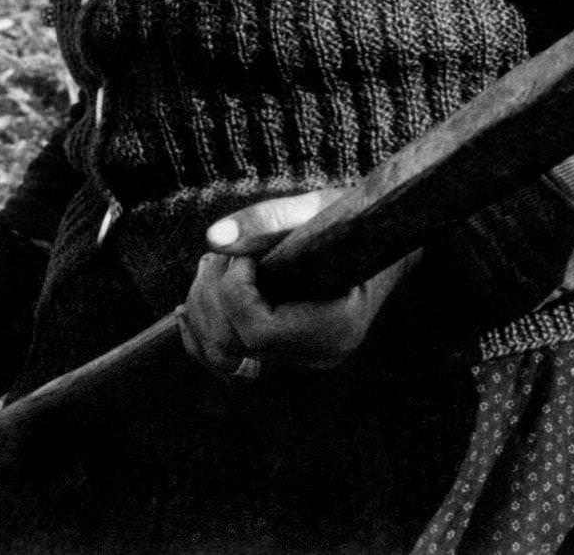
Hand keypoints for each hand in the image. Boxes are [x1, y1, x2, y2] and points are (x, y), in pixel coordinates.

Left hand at [178, 190, 419, 378]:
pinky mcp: (284, 354)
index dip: (235, 289)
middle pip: (233, 345)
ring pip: (222, 357)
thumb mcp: (317, 211)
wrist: (385, 241)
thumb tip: (213, 238)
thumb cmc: (358, 220)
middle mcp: (318, 355)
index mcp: (335, 328)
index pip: (257, 331)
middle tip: (221, 255)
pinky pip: (226, 361)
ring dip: (202, 308)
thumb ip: (267, 221)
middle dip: (211, 293)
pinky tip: (188, 306)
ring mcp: (300, 361)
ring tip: (211, 266)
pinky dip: (201, 332)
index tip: (246, 254)